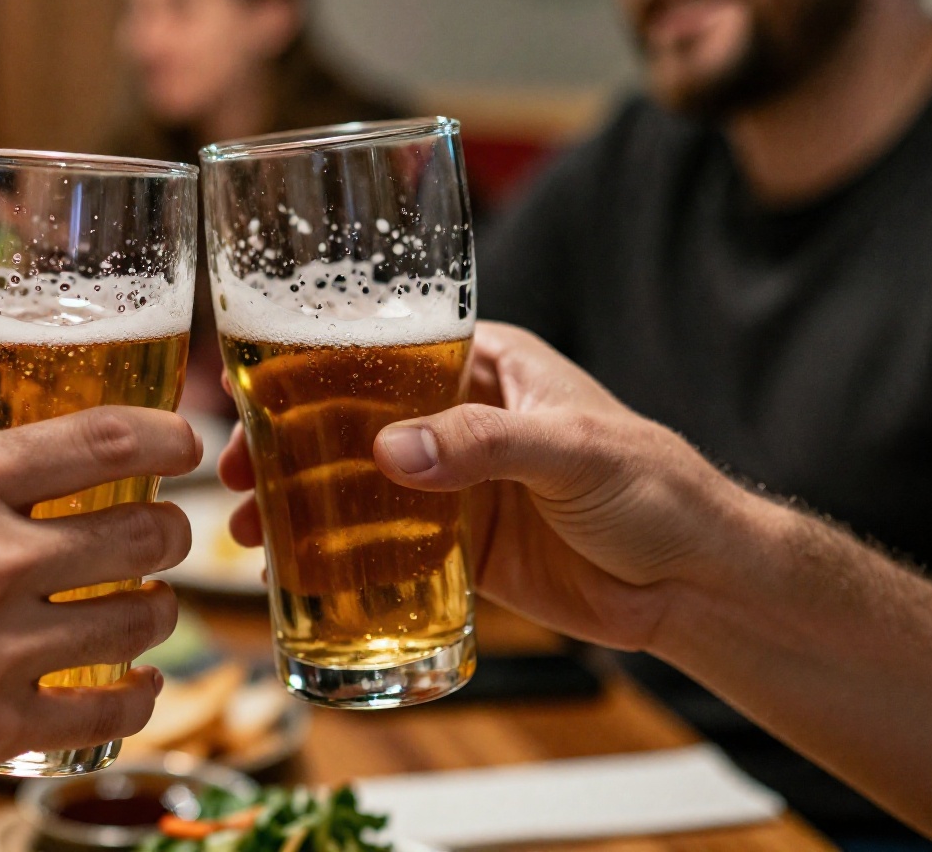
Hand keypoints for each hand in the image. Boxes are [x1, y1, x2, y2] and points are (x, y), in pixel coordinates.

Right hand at [0, 406, 198, 835]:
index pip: (106, 440)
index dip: (168, 435)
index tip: (182, 443)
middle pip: (150, 531)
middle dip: (168, 529)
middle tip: (159, 535)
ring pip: (145, 618)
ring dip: (156, 609)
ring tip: (139, 609)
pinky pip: (115, 708)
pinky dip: (138, 693)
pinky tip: (130, 682)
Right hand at [220, 322, 756, 651]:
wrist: (698, 584)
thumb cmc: (656, 489)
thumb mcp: (573, 451)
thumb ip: (484, 444)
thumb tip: (390, 451)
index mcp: (486, 365)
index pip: (383, 348)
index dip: (313, 367)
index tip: (256, 393)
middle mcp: (459, 417)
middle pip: (351, 419)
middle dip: (286, 442)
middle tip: (234, 472)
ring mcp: (455, 484)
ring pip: (356, 484)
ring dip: (300, 503)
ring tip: (248, 530)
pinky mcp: (458, 546)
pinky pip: (383, 545)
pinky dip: (337, 556)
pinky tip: (294, 571)